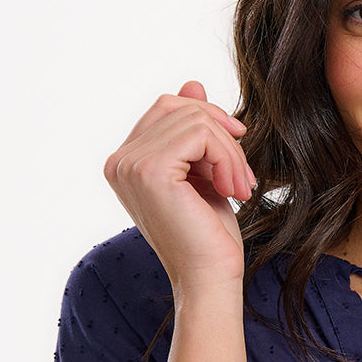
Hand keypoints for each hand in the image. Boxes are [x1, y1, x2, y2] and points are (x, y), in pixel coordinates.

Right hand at [103, 81, 253, 293]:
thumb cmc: (210, 235)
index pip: (167, 109)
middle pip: (178, 107)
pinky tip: (235, 190)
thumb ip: (193, 130)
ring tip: (240, 188)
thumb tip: (192, 83)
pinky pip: (201, 133)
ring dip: (231, 152)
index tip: (235, 157)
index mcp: (125, 161)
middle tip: (242, 177)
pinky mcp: (151, 170)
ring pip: (195, 119)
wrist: (211, 279)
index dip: (209, 123)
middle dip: (221, 135)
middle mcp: (119, 161)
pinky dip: (229, 158)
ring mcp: (130, 164)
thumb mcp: (204, 172)